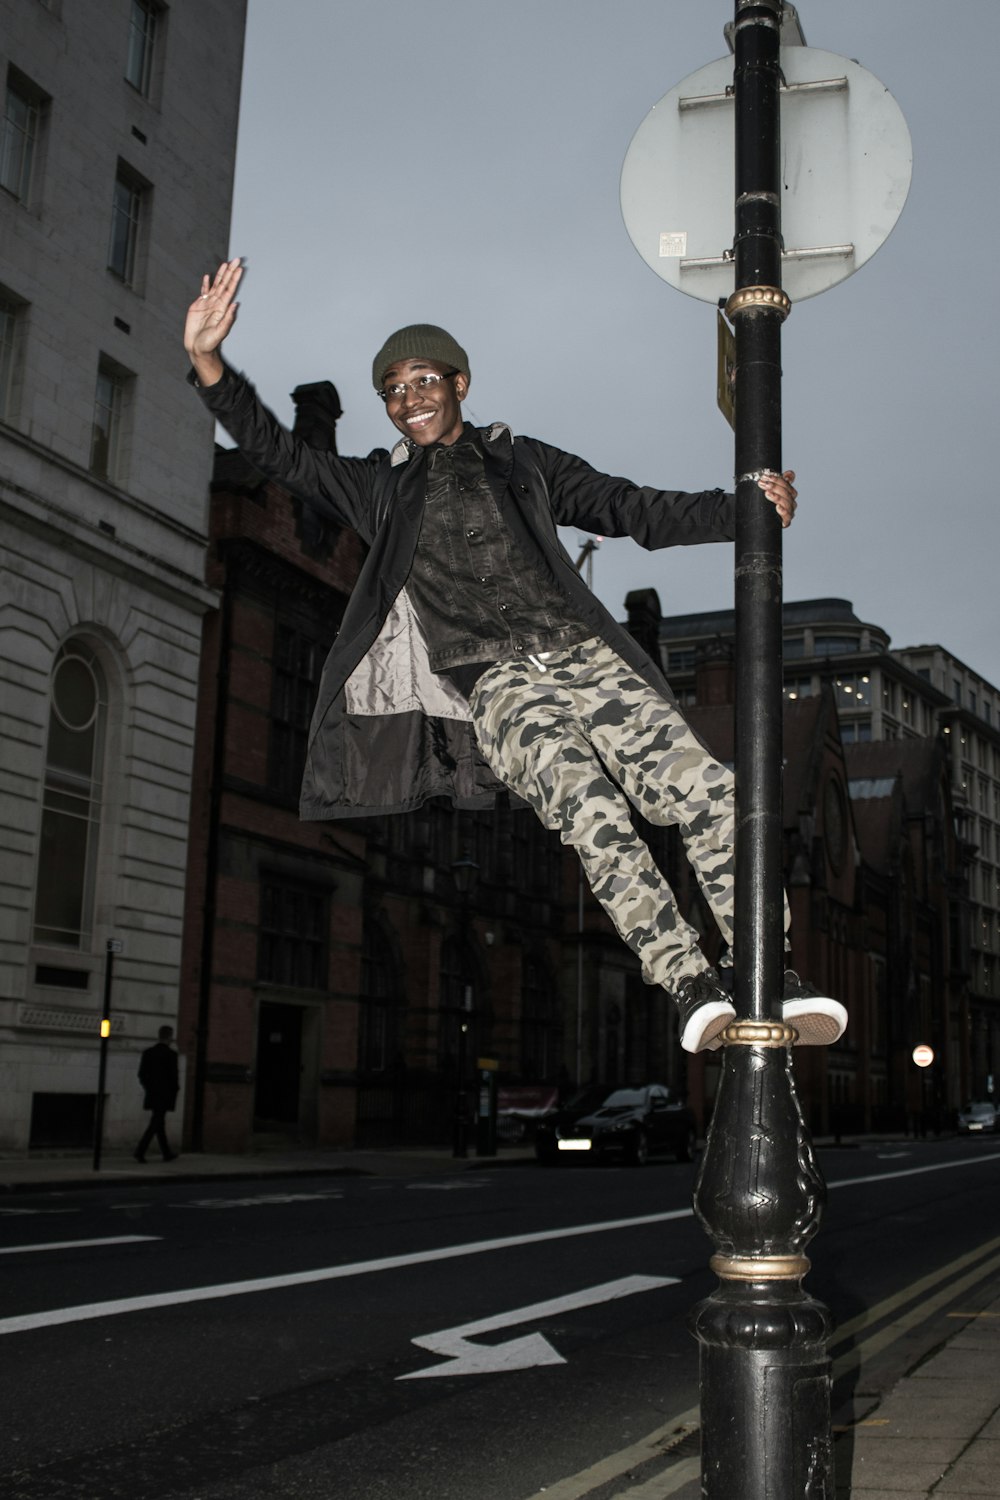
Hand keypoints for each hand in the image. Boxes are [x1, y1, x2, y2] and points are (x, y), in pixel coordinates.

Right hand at [184, 258, 242, 379]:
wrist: (197, 348)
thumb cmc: (209, 344)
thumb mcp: (220, 332)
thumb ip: (228, 319)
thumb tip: (235, 304)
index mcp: (223, 309)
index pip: (230, 290)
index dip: (234, 279)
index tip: (239, 268)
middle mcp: (216, 304)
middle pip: (224, 285)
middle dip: (230, 272)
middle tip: (236, 260)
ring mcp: (207, 305)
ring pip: (215, 286)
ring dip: (220, 275)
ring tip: (225, 264)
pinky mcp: (198, 306)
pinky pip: (203, 293)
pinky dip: (205, 284)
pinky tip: (208, 276)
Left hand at [757, 469, 796, 527]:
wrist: (759, 520)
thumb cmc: (765, 504)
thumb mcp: (769, 490)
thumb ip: (778, 481)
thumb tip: (790, 473)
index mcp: (788, 493)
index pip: (787, 484)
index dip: (778, 479)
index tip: (766, 476)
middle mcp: (790, 502)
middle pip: (787, 492)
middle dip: (774, 486)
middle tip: (762, 483)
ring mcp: (789, 512)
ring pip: (787, 503)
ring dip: (777, 497)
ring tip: (767, 493)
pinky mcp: (785, 522)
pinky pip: (788, 517)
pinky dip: (784, 512)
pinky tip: (778, 507)